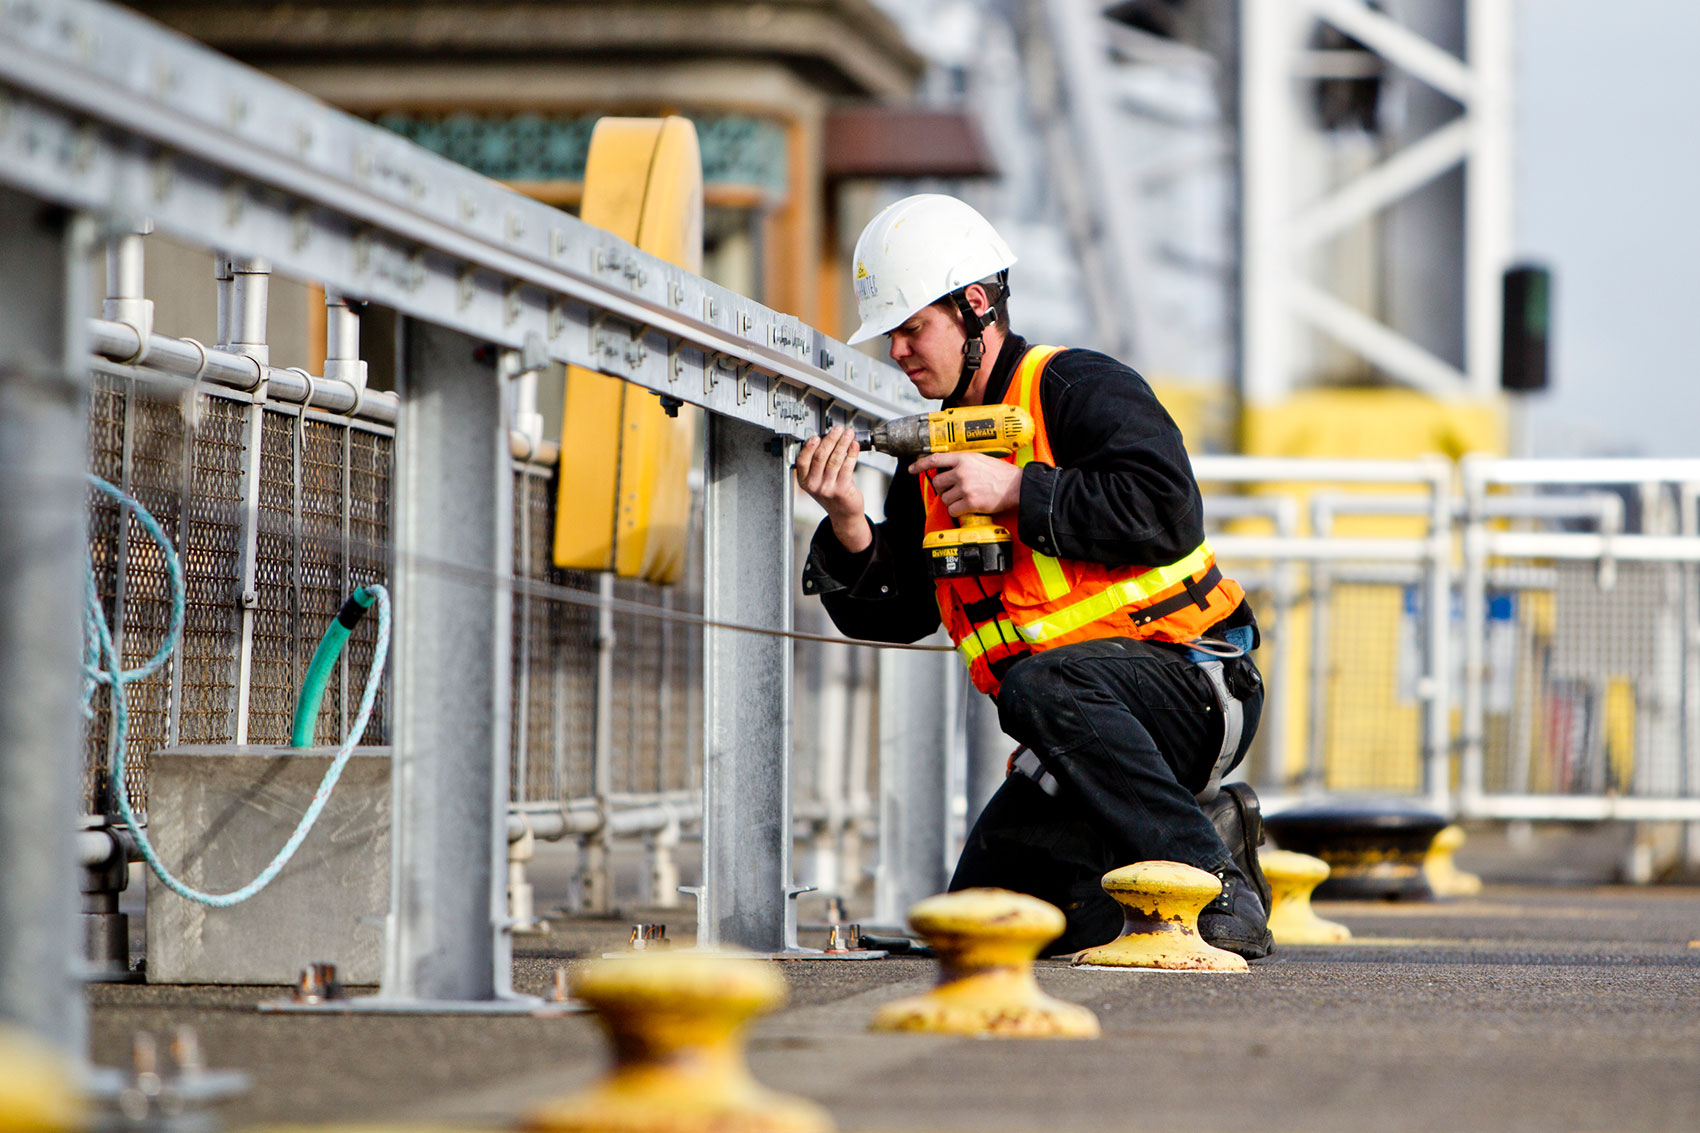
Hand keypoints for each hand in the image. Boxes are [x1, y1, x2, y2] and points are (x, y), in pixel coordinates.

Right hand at [795, 426, 870, 551]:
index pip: (802, 460)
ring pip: (835, 459)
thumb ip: (817, 464)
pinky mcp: (842, 490)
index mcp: (804, 481)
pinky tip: (854, 446)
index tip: (817, 436)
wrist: (843, 513)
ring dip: (842, 443)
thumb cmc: (831, 493)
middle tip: (837, 430)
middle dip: (830, 439)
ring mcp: (827, 488)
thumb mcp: (817, 480)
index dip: (810, 446)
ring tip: (848, 434)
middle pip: (820, 456)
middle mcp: (814, 485)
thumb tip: (826, 439)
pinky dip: (851, 453)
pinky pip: (847, 467)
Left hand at [911, 452, 1021, 517]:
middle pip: (938, 482)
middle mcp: (962, 472)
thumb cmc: (1001, 474)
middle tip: (953, 491)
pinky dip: (957, 511)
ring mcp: (965, 487)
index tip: (912, 469)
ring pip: (944, 498)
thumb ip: (963, 463)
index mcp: (964, 459)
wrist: (1016, 487)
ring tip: (965, 499)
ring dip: (951, 501)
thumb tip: (948, 470)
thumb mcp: (980, 460)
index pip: (936, 459)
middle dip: (943, 489)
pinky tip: (966, 507)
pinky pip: (952, 510)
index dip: (920, 464)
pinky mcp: (970, 502)